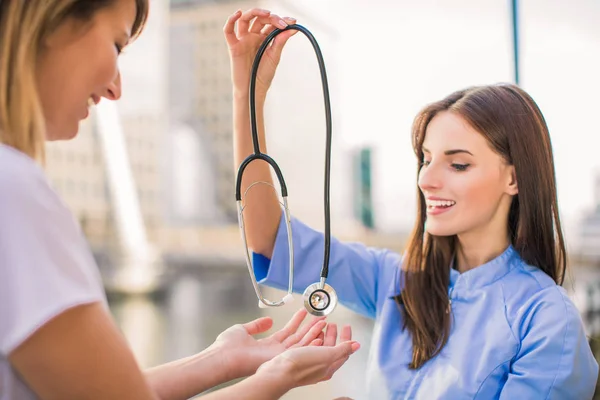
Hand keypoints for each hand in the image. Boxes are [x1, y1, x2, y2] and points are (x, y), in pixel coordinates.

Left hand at [209, 308, 327, 379]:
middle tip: (321, 317)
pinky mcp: (280, 357)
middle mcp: (275, 351)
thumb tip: (267, 321)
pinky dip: (311, 341)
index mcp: (267, 345)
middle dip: (310, 327)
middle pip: (298, 338)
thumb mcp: (243, 329)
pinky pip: (300, 348)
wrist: (224, 356)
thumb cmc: (227, 346)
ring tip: (323, 320)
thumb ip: (257, 325)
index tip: (304, 312)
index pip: (287, 332)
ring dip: (314, 331)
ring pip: (302, 342)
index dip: (297, 322)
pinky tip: (320, 333)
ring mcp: (278, 355)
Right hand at [224, 8, 297, 95]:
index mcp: (264, 38)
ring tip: (267, 13)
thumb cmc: (263, 75)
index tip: (293, 21)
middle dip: (272, 17)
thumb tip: (293, 28)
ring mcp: (243, 40)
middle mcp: (253, 36)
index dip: (281, 20)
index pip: (271, 23)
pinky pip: (228, 31)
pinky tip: (238, 13)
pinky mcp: (234, 47)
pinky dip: (231, 20)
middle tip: (282, 22)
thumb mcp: (274, 56)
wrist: (254, 89)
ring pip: (245, 19)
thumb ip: (281, 41)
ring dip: (255, 13)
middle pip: (259, 19)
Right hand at [256, 324, 359, 388]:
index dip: (346, 337)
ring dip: (323, 334)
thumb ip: (342, 349)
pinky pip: (309, 347)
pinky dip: (312, 337)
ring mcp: (309, 363)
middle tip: (334, 324)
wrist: (279, 372)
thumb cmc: (301, 365)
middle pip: (332, 348)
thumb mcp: (326, 354)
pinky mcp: (299, 360)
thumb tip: (356, 345)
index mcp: (330, 366)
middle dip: (334, 335)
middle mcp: (321, 366)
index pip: (344, 351)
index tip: (346, 326)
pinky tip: (310, 332)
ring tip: (322, 325)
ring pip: (320, 347)